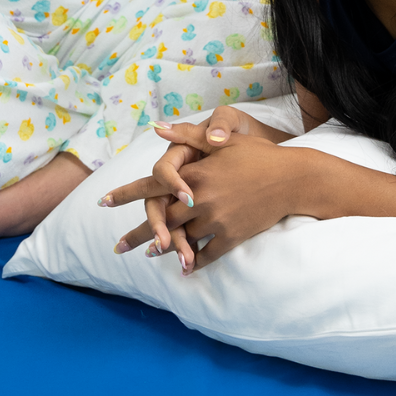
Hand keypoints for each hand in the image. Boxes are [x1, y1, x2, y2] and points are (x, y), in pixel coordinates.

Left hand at [102, 116, 300, 273]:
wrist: (292, 179)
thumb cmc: (257, 155)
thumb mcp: (222, 141)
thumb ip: (188, 135)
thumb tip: (158, 127)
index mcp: (195, 175)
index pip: (152, 186)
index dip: (126, 194)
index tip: (103, 202)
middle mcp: (201, 200)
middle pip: (161, 220)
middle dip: (138, 233)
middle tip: (118, 247)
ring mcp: (216, 221)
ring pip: (181, 240)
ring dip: (163, 249)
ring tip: (148, 255)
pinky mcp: (232, 237)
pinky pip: (207, 254)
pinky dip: (194, 262)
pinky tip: (185, 268)